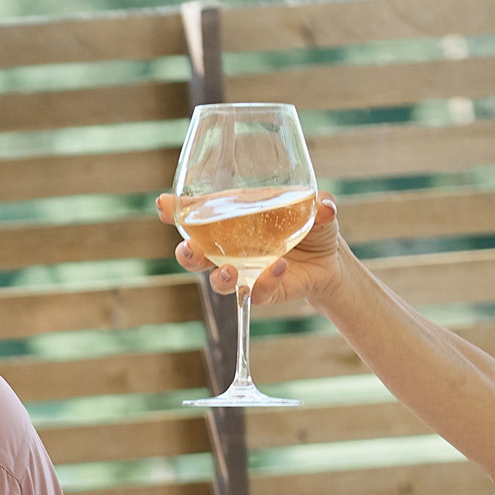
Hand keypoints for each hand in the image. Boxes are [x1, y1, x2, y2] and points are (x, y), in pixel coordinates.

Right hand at [158, 191, 347, 309]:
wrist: (331, 261)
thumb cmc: (312, 225)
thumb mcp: (317, 205)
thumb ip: (318, 202)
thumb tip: (325, 205)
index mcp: (233, 220)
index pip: (197, 215)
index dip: (176, 211)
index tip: (163, 204)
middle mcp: (230, 248)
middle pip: (195, 253)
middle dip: (186, 253)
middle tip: (188, 248)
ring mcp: (244, 272)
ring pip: (217, 280)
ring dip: (217, 277)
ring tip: (227, 271)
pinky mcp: (262, 290)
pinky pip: (256, 292)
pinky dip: (266, 281)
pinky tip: (279, 266)